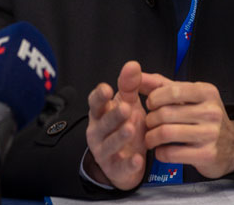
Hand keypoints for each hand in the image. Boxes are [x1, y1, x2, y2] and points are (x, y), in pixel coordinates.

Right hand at [85, 61, 148, 189]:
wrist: (123, 162)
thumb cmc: (124, 126)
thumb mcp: (127, 104)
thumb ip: (129, 85)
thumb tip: (132, 64)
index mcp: (100, 113)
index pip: (95, 103)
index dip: (99, 97)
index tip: (106, 88)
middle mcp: (98, 132)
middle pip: (103, 123)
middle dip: (113, 115)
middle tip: (125, 107)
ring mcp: (104, 151)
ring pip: (109, 144)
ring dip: (119, 137)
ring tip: (130, 129)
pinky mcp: (114, 168)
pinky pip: (120, 166)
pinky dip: (128, 164)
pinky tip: (137, 159)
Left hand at [140, 74, 233, 177]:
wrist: (233, 145)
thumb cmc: (204, 117)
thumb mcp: (189, 96)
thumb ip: (161, 84)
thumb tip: (136, 74)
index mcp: (206, 92)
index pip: (171, 90)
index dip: (154, 98)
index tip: (151, 104)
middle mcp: (211, 111)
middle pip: (165, 113)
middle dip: (150, 119)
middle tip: (150, 123)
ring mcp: (211, 134)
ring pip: (165, 133)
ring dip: (151, 137)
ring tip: (151, 138)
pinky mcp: (207, 155)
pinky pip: (171, 153)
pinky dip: (160, 153)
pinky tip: (162, 150)